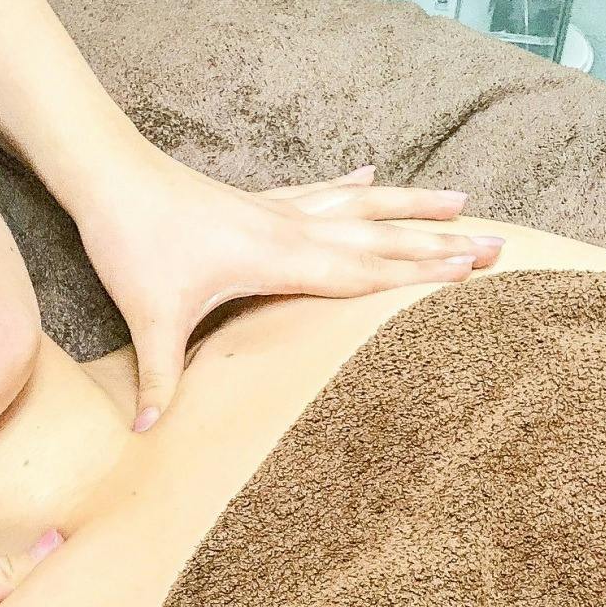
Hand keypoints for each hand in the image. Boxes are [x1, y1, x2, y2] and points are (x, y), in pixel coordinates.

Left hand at [67, 151, 501, 426]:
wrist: (106, 175)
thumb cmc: (132, 242)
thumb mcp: (149, 316)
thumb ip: (160, 376)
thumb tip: (149, 434)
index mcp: (279, 258)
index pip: (363, 272)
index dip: (418, 276)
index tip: (472, 275)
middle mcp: (290, 229)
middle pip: (380, 237)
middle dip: (440, 244)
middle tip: (499, 245)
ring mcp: (275, 209)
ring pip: (361, 205)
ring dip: (411, 206)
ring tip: (463, 201)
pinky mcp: (255, 198)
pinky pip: (318, 191)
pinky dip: (350, 185)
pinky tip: (372, 172)